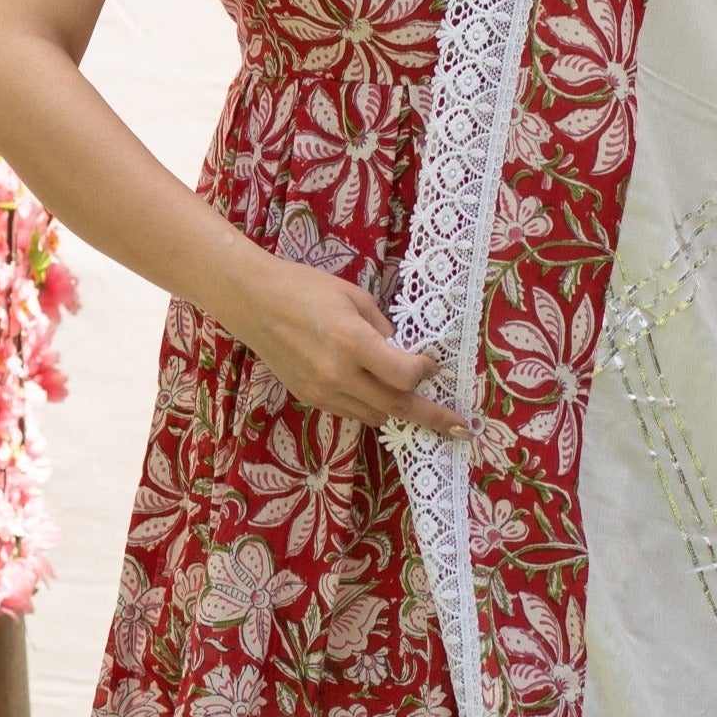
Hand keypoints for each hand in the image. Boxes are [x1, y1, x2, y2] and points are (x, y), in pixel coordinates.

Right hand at [229, 254, 468, 436]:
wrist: (254, 303)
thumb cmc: (307, 289)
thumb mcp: (355, 298)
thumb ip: (384, 330)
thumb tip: (404, 354)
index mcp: (352, 342)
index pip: (404, 376)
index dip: (425, 372)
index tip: (432, 364)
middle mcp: (338, 374)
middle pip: (396, 407)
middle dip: (432, 418)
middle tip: (462, 428)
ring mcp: (322, 391)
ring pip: (375, 415)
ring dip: (400, 411)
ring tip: (421, 408)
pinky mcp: (310, 398)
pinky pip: (352, 411)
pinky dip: (372, 406)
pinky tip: (380, 395)